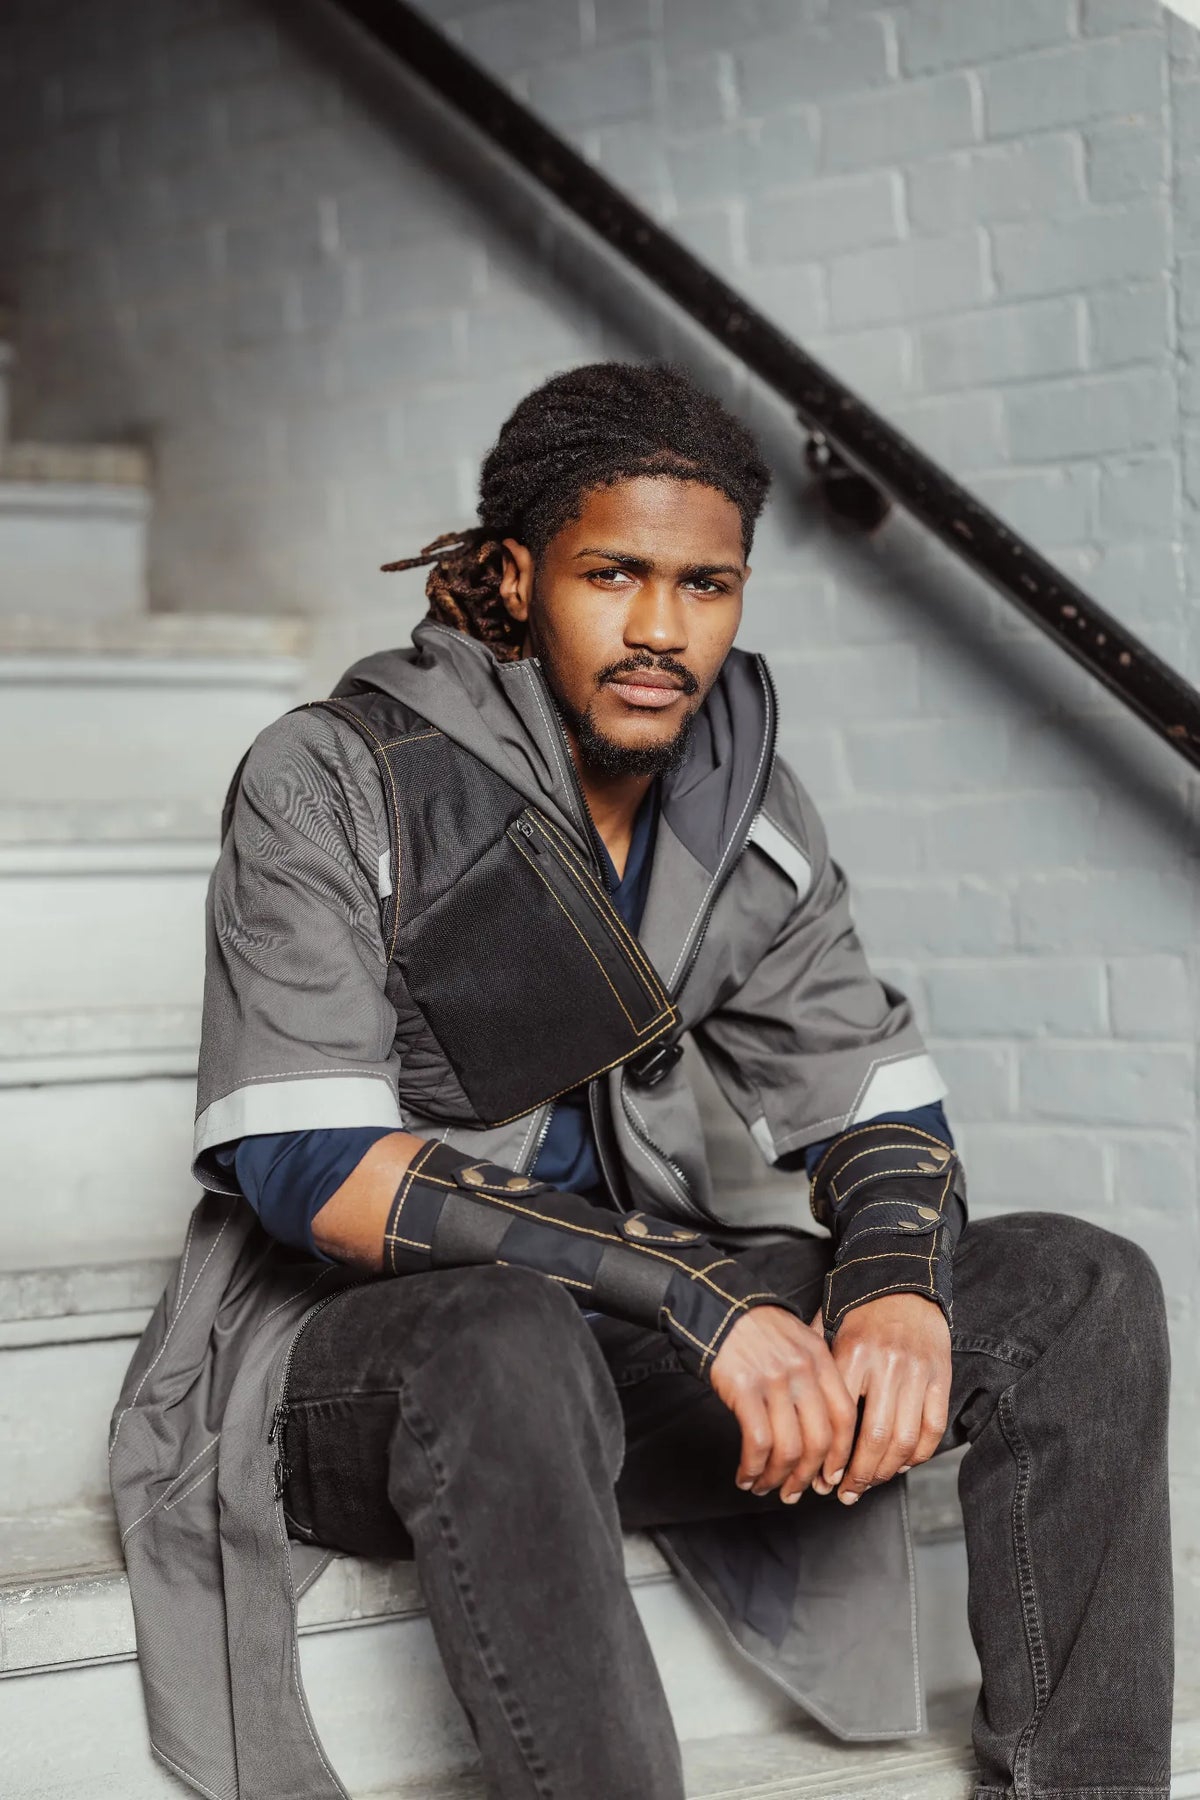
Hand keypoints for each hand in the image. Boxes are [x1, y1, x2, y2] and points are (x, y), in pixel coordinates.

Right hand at [710, 1305, 856, 1503]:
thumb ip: (815, 1374)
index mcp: (819, 1359)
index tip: (831, 1477)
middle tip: (796, 1493)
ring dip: (778, 1478)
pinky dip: (753, 1468)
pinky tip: (745, 1476)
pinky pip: (757, 1442)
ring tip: (766, 1488)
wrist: (716, 1307)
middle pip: (819, 1440)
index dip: (840, 1455)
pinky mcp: (744, 1389)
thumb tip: (825, 1427)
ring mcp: (773, 1380)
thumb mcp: (797, 1340)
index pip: (843, 1417)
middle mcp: (802, 1371)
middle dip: (808, 1476)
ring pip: (788, 1448)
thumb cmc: (755, 1328)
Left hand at [813, 1293, 950, 1504]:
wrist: (904, 1283)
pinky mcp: (942, 1376)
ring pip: (906, 1441)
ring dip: (887, 1473)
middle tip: (845, 1494)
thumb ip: (815, 1370)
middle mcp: (888, 1364)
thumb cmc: (859, 1312)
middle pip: (876, 1438)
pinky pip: (932, 1429)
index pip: (842, 1420)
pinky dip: (917, 1455)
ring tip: (870, 1485)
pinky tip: (900, 1466)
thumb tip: (793, 1423)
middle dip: (859, 1476)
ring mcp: (919, 1372)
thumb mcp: (828, 1332)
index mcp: (854, 1353)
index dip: (833, 1458)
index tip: (823, 1479)